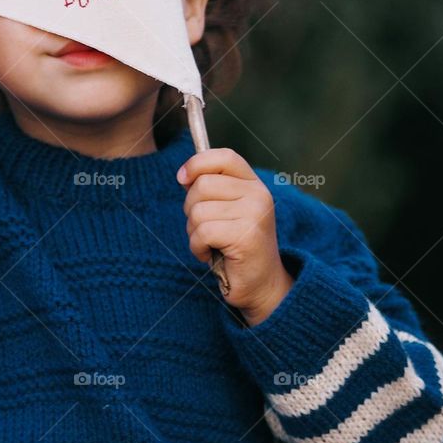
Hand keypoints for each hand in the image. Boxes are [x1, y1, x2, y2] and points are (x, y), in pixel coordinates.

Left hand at [177, 148, 293, 323]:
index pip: (224, 156)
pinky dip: (197, 247)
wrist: (261, 285)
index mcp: (254, 184)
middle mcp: (258, 194)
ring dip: (194, 233)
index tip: (182, 179)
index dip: (197, 163)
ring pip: (198, 211)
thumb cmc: (235, 247)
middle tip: (205, 229)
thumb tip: (184, 175)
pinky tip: (211, 255)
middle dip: (191, 209)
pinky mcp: (246, 236)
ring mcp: (254, 214)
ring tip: (212, 244)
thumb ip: (210, 190)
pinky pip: (202, 232)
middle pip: (202, 185)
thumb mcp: (225, 211)